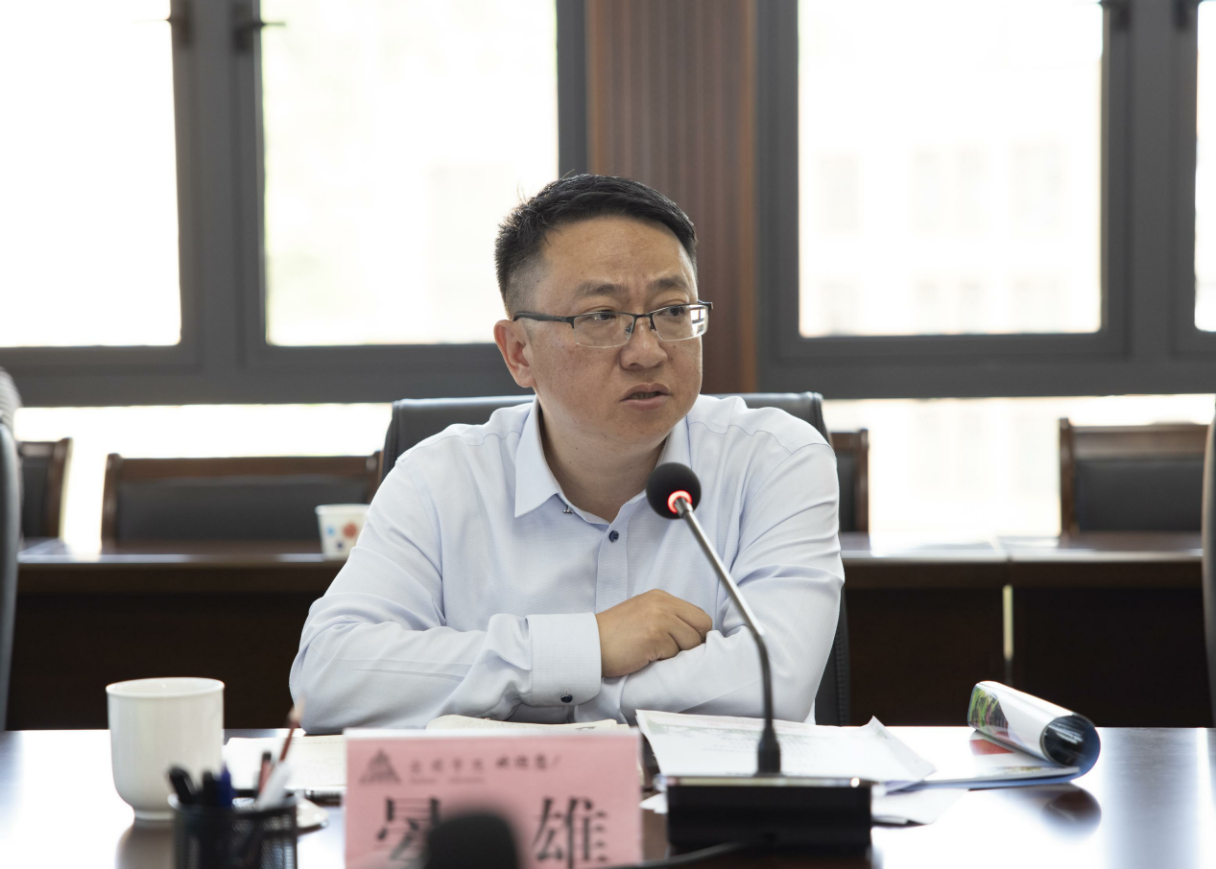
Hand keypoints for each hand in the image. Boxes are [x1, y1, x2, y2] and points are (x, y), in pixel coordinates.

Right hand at [595, 590, 712, 677]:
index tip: (684, 644)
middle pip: (702, 626)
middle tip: (671, 652)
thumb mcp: (644, 615)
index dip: (696, 633)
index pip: (699, 615)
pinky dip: (663, 660)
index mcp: (661, 597)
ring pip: (691, 642)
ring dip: (676, 653)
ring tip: (653, 652)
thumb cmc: (614, 636)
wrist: (589, 645)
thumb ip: (668, 618)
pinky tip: (645, 656)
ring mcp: (659, 618)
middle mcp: (662, 603)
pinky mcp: (654, 636)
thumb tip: (695, 635)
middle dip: (692, 643)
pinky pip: (675, 654)